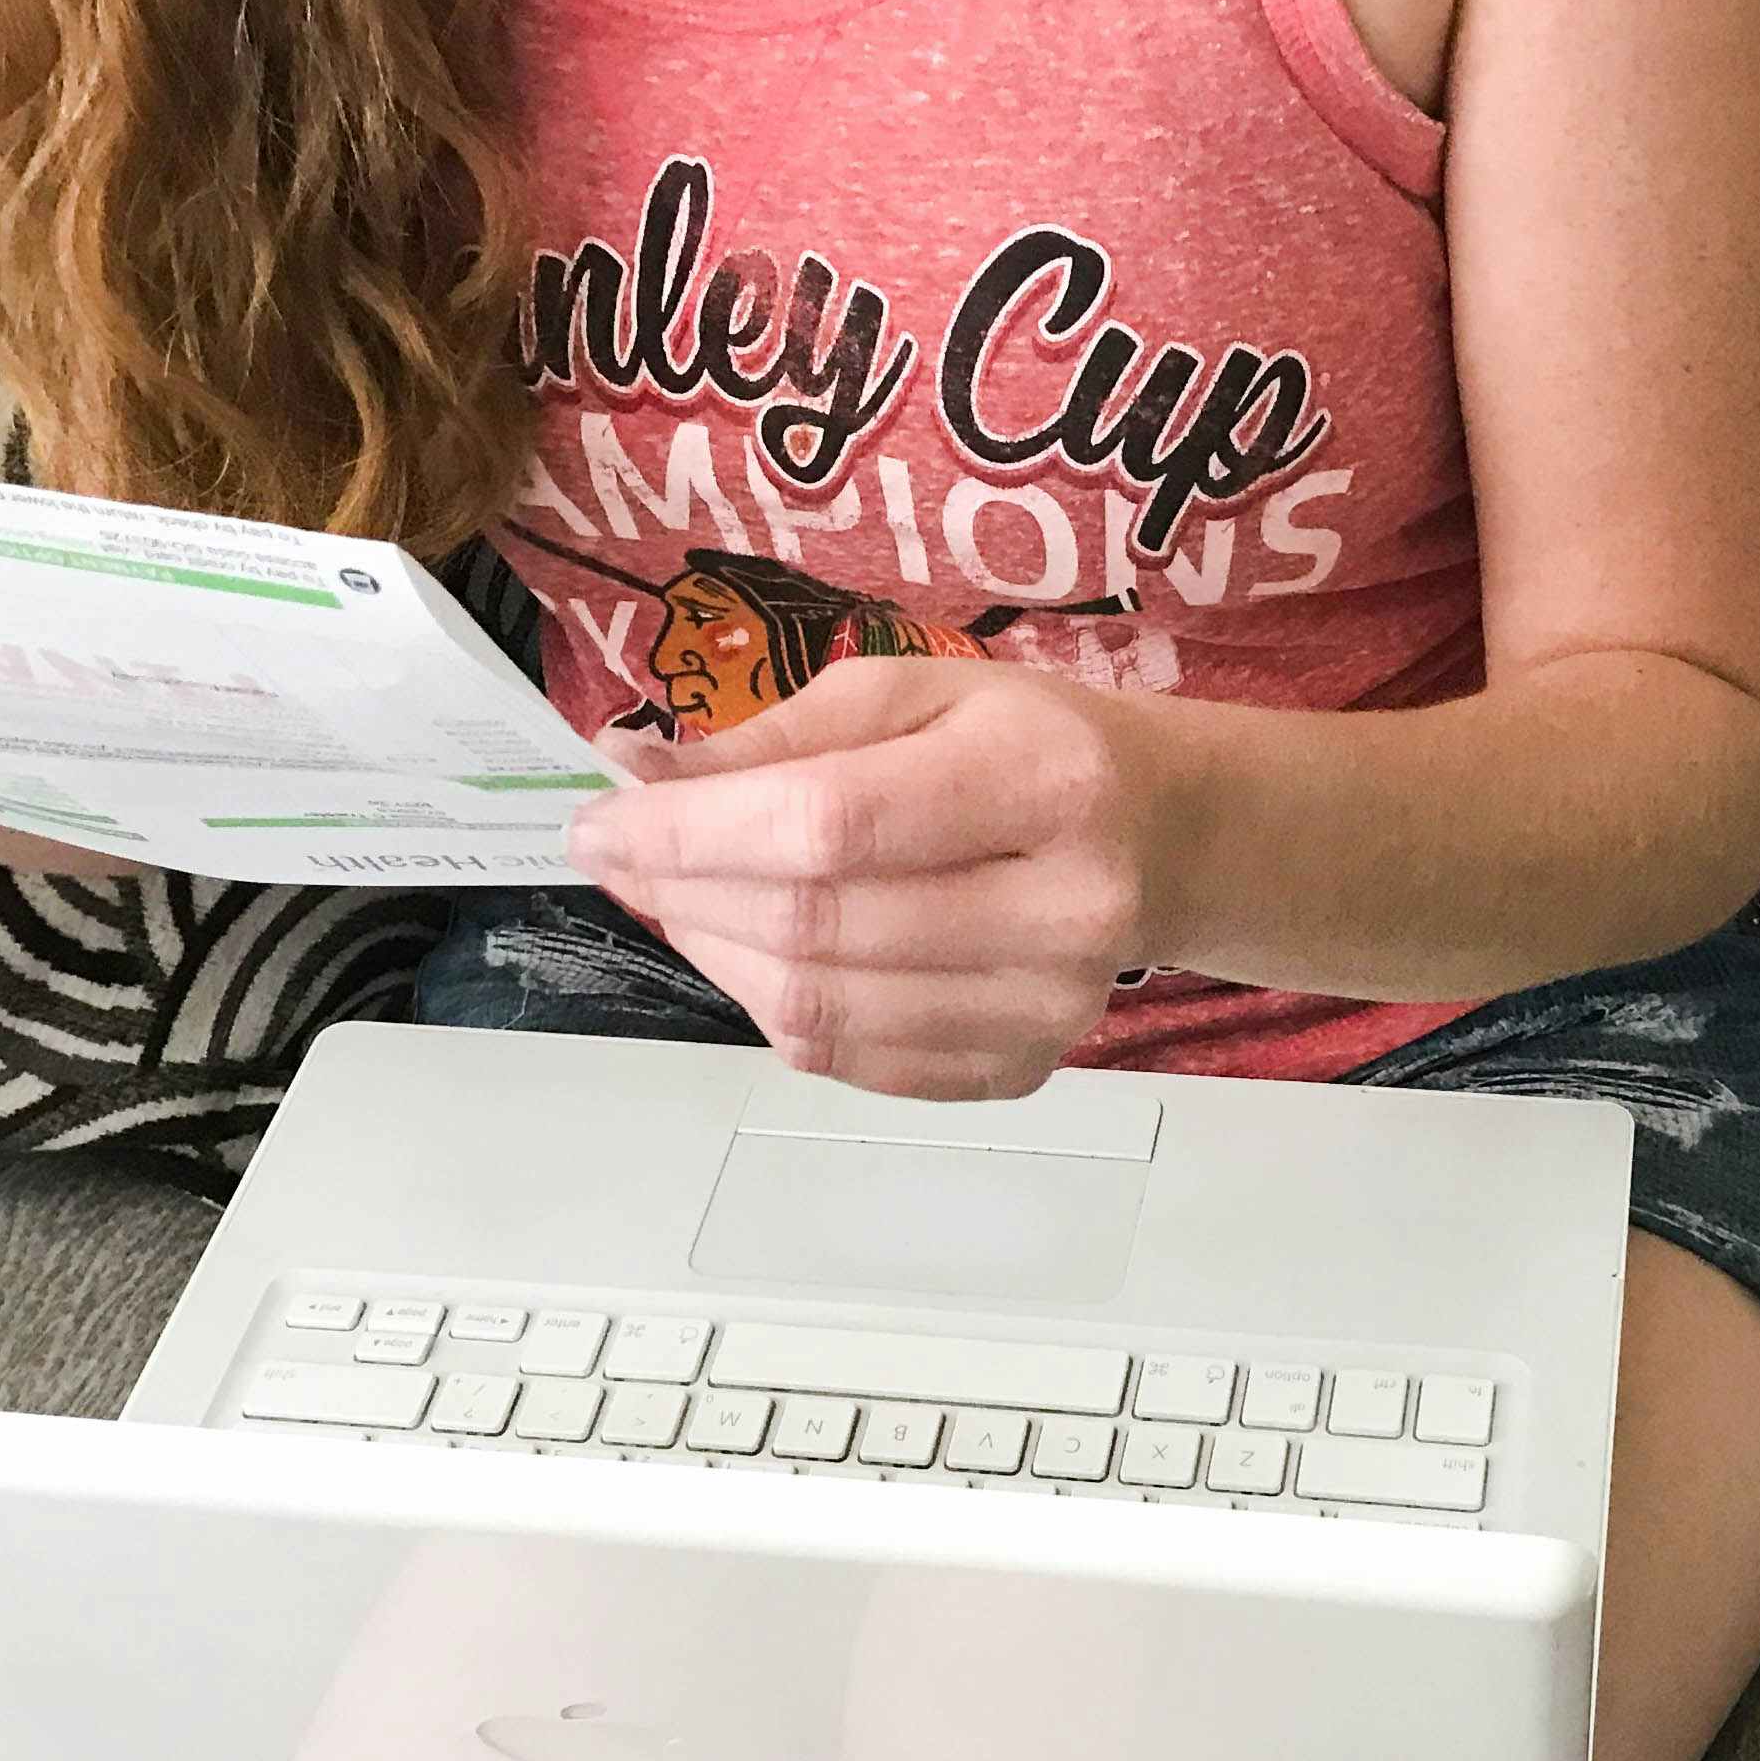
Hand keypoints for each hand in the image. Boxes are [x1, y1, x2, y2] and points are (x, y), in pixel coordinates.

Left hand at [566, 656, 1181, 1099]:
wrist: (1160, 837)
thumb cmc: (1024, 745)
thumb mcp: (914, 691)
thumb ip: (776, 735)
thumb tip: (637, 777)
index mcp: (1043, 781)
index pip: (829, 826)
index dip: (691, 833)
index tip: (599, 823)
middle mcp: (1063, 908)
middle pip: (814, 927)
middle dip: (686, 893)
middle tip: (630, 858)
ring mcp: (1048, 1008)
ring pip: (817, 1010)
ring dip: (715, 954)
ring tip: (689, 901)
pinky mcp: (1022, 1069)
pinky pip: (850, 1062)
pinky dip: (774, 1009)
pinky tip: (761, 954)